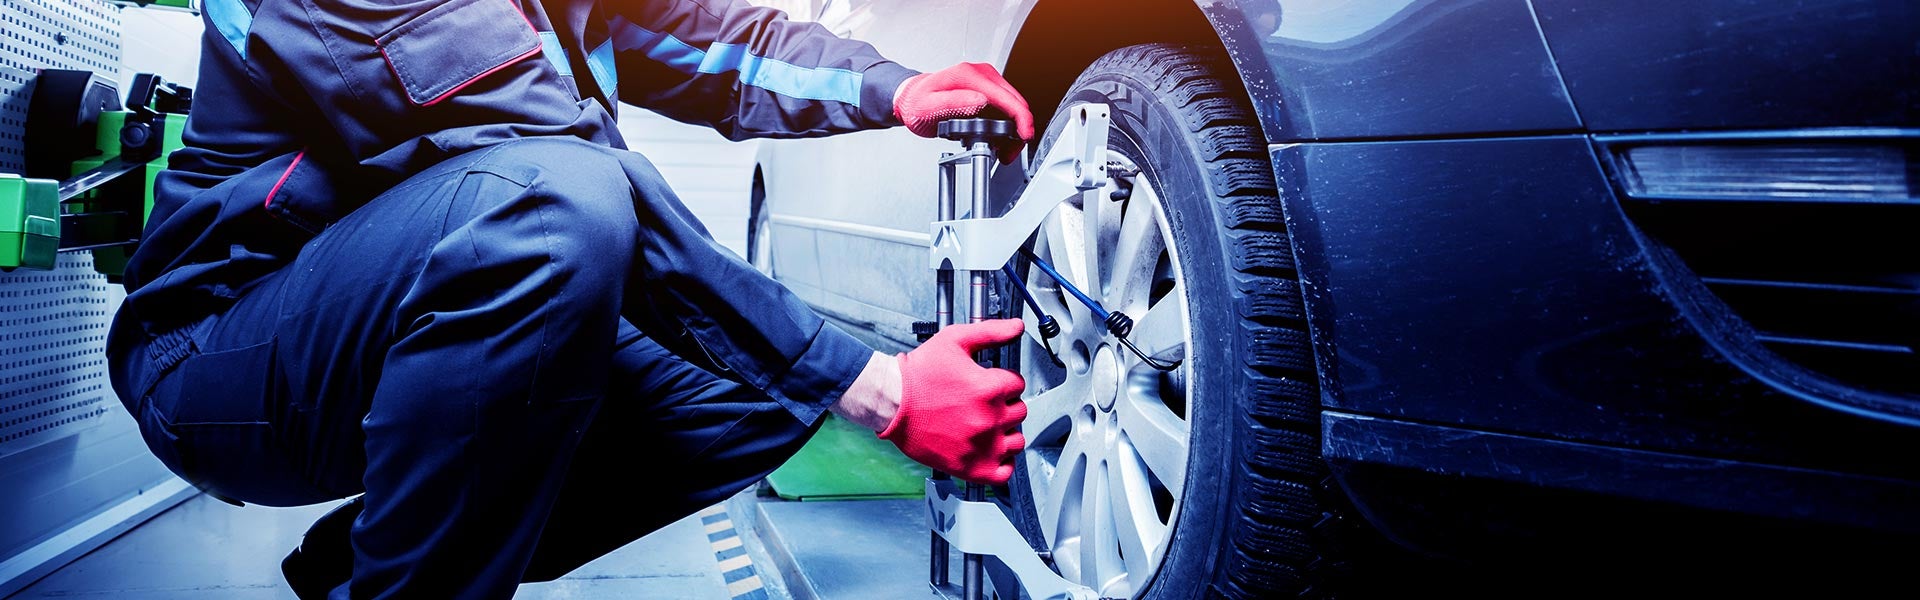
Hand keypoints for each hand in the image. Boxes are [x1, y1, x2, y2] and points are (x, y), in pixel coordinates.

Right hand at [878, 319, 1027, 484]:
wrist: (891, 402)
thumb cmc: (918, 374)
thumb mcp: (954, 340)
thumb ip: (991, 331)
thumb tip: (1017, 326)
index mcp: (989, 388)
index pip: (1017, 384)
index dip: (1003, 380)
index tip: (989, 383)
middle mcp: (990, 418)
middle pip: (1019, 411)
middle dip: (1004, 404)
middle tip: (984, 403)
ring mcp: (982, 446)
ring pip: (1016, 440)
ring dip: (1006, 432)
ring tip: (986, 425)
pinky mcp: (971, 467)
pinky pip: (1004, 473)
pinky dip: (1002, 463)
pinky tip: (991, 451)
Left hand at [893, 63, 1034, 163]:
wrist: (911, 99)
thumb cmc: (917, 104)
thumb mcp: (930, 107)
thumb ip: (955, 103)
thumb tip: (981, 101)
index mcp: (969, 76)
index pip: (1007, 98)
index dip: (1020, 119)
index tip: (1023, 137)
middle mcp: (981, 74)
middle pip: (1015, 103)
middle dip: (1019, 130)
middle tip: (1009, 152)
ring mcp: (986, 81)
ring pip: (1013, 107)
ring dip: (1013, 129)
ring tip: (1002, 149)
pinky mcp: (987, 89)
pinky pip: (1006, 107)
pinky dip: (1006, 125)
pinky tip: (997, 138)